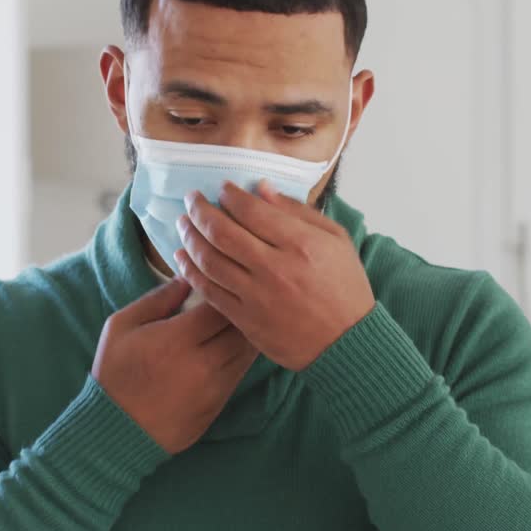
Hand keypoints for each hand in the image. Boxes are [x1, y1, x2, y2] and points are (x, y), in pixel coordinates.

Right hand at [92, 278, 258, 454]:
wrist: (118, 429)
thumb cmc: (115, 373)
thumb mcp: (121, 326)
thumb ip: (157, 299)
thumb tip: (187, 278)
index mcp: (178, 339)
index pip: (220, 305)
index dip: (223, 292)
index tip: (218, 284)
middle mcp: (203, 363)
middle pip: (241, 327)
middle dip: (239, 311)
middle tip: (234, 300)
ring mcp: (215, 387)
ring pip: (247, 351)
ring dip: (245, 334)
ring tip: (235, 322)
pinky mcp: (219, 404)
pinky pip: (241, 373)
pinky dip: (240, 357)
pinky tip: (230, 347)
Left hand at [173, 180, 375, 371]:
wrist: (347, 342)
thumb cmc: (345, 287)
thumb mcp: (336, 239)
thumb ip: (298, 211)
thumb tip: (261, 188)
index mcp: (300, 244)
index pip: (251, 211)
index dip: (230, 195)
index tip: (222, 188)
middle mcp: (275, 269)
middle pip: (222, 233)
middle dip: (200, 210)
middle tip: (192, 199)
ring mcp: (257, 296)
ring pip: (209, 261)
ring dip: (190, 237)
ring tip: (183, 223)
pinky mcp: (245, 319)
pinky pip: (209, 291)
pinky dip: (190, 271)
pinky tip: (182, 257)